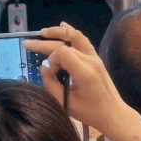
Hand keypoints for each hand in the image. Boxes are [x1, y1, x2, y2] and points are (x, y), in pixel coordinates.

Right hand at [26, 23, 132, 140]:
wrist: (114, 114)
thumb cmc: (90, 113)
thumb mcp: (67, 104)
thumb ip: (52, 85)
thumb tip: (44, 67)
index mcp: (84, 72)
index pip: (62, 52)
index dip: (50, 58)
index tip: (49, 71)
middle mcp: (91, 60)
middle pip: (65, 43)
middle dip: (44, 43)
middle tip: (27, 44)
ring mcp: (95, 57)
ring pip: (75, 36)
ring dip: (58, 32)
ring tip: (42, 33)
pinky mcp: (96, 58)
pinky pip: (83, 40)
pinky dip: (71, 32)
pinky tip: (62, 25)